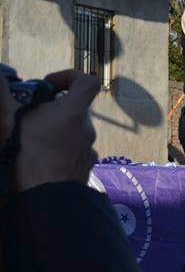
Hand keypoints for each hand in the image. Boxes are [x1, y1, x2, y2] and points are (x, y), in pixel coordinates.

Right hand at [0, 70, 98, 193]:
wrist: (44, 195)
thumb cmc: (28, 153)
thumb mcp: (9, 119)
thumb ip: (3, 95)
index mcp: (73, 112)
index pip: (88, 82)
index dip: (70, 76)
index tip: (50, 84)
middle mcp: (87, 128)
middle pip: (76, 108)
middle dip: (56, 109)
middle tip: (33, 117)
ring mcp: (90, 148)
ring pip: (76, 131)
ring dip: (59, 131)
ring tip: (35, 141)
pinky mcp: (88, 166)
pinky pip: (77, 151)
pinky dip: (63, 150)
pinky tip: (45, 159)